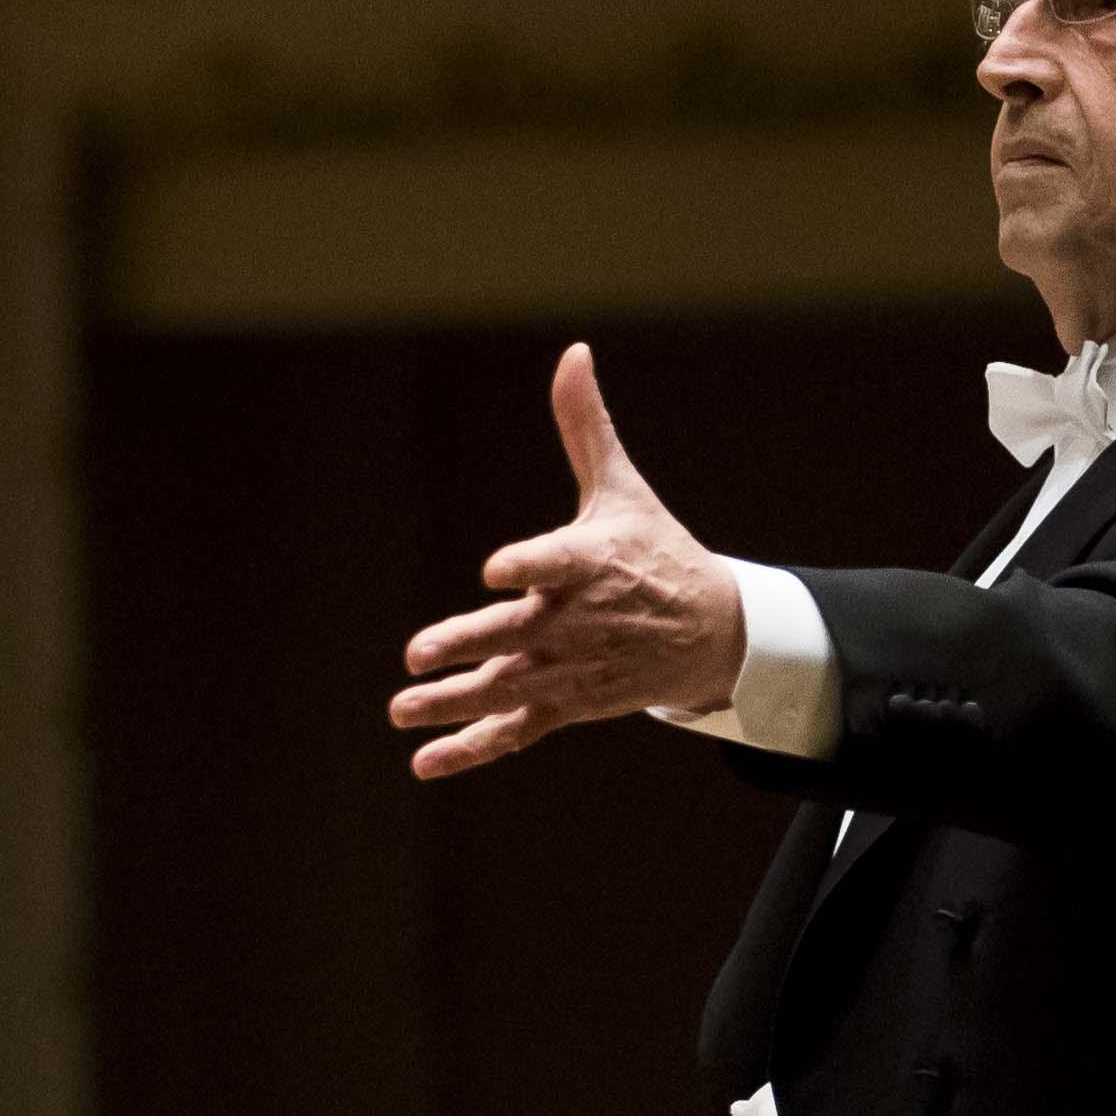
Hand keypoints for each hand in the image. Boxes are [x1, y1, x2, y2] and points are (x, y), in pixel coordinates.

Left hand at [389, 344, 749, 778]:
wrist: (712, 633)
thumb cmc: (654, 552)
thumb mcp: (622, 489)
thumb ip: (584, 428)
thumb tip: (573, 353)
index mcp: (589, 564)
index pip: (552, 564)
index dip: (524, 566)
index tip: (495, 569)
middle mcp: (574, 621)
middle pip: (514, 636)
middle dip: (466, 646)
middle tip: (416, 657)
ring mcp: (568, 669)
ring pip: (505, 690)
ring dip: (452, 704)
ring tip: (402, 710)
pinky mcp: (566, 705)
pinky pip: (515, 731)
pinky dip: (473, 749)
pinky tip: (425, 763)